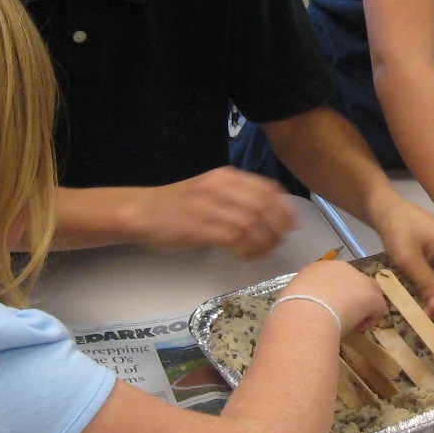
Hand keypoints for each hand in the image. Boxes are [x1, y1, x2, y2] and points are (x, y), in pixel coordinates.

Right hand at [129, 167, 296, 257]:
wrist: (141, 212)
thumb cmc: (177, 206)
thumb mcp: (210, 191)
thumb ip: (239, 198)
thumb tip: (275, 215)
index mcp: (225, 176)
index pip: (268, 189)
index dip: (285, 209)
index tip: (292, 225)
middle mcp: (219, 187)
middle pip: (264, 207)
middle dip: (277, 228)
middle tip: (278, 242)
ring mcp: (207, 206)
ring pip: (251, 224)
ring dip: (263, 242)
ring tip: (263, 252)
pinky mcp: (198, 227)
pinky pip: (234, 239)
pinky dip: (247, 249)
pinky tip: (247, 256)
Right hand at [287, 259, 386, 332]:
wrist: (306, 314)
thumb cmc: (294, 310)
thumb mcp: (295, 299)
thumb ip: (305, 300)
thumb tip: (307, 311)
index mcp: (318, 268)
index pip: (334, 278)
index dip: (335, 294)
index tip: (328, 310)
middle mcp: (340, 268)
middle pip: (354, 282)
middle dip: (352, 298)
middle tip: (342, 317)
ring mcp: (358, 279)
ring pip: (368, 293)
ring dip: (362, 308)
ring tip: (349, 324)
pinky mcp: (371, 295)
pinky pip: (377, 309)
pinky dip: (369, 321)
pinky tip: (356, 329)